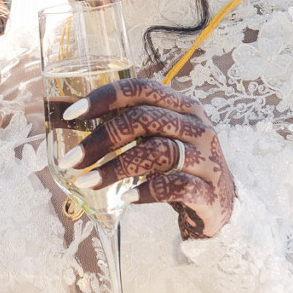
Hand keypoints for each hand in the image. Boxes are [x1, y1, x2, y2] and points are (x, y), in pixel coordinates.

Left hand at [60, 80, 235, 238]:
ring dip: (116, 168)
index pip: (142, 88)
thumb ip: (130, 126)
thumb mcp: (161, 138)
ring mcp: (206, 157)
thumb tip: (72, 121)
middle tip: (73, 160)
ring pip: (158, 152)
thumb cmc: (180, 166)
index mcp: (184, 106)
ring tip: (89, 182)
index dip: (105, 97)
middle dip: (103, 139)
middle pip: (145, 119)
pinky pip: (176, 185)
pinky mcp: (209, 189)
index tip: (72, 114)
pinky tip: (126, 198)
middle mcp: (198, 126)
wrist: (220, 204)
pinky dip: (147, 192)